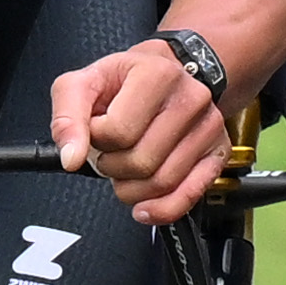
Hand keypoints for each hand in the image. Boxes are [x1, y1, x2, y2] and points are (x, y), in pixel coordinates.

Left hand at [53, 41, 229, 222]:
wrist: (169, 74)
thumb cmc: (127, 81)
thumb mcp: (85, 84)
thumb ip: (67, 117)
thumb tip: (71, 157)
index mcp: (157, 75)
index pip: (118, 131)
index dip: (96, 139)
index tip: (98, 130)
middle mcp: (190, 99)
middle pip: (140, 162)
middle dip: (113, 167)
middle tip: (110, 152)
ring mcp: (208, 127)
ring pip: (161, 183)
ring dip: (132, 189)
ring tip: (126, 168)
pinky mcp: (218, 152)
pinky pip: (190, 195)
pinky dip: (162, 209)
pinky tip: (145, 207)